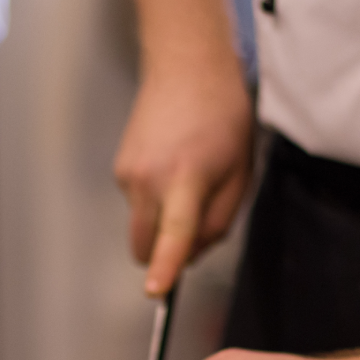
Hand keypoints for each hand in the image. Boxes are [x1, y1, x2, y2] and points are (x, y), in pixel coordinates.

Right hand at [115, 61, 251, 296]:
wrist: (186, 68)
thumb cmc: (222, 116)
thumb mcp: (240, 173)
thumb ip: (219, 221)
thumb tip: (191, 254)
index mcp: (185, 178)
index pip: (174, 233)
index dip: (165, 267)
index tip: (156, 291)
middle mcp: (148, 179)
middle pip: (145, 247)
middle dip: (166, 253)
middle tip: (197, 223)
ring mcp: (127, 174)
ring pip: (143, 226)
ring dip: (163, 221)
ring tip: (188, 178)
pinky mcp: (119, 169)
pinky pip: (138, 205)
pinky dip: (155, 200)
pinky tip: (172, 166)